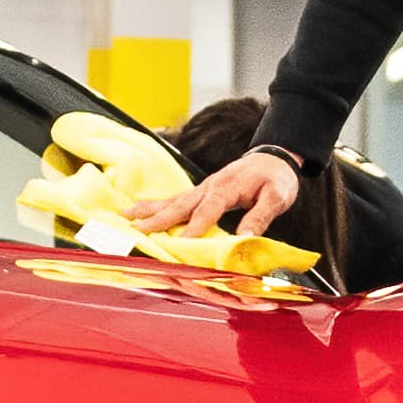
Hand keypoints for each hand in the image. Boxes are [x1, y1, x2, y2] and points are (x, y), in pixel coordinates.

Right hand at [127, 148, 298, 238]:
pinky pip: (175, 200)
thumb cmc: (277, 179)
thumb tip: (245, 237)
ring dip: (148, 209)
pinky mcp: (200, 191)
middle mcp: (209, 187)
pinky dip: (155, 205)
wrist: (274, 158)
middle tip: (137, 230)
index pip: (208, 210)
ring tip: (124, 215)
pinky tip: (139, 209)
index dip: (194, 228)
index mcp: (226, 188)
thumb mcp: (277, 197)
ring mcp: (202, 188)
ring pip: (172, 200)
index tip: (180, 244)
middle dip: (158, 219)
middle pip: (180, 204)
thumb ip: (260, 216)